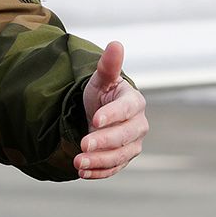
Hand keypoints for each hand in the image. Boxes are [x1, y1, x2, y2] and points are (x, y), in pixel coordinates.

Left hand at [78, 41, 147, 178]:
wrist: (100, 114)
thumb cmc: (103, 93)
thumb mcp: (101, 79)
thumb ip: (108, 65)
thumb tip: (115, 44)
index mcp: (134, 102)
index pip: (126, 110)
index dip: (112, 115)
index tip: (95, 120)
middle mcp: (138, 125)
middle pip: (125, 137)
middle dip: (104, 142)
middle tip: (82, 145)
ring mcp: (132, 144)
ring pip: (119, 156)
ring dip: (99, 161)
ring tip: (77, 162)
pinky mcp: (123, 159)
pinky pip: (113, 168)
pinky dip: (98, 172)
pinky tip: (82, 172)